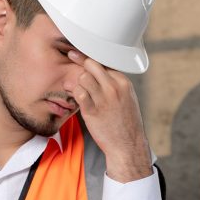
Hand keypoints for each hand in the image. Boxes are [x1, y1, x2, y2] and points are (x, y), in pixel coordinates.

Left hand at [68, 50, 152, 182]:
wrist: (128, 145)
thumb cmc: (126, 122)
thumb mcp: (127, 98)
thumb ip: (113, 84)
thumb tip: (96, 73)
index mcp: (123, 83)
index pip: (104, 62)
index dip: (91, 59)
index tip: (81, 54)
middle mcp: (114, 88)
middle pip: (91, 64)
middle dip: (81, 62)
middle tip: (72, 57)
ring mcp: (103, 99)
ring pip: (83, 77)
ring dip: (77, 82)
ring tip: (77, 88)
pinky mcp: (92, 111)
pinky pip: (78, 93)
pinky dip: (75, 93)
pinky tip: (76, 98)